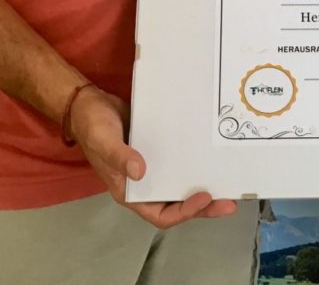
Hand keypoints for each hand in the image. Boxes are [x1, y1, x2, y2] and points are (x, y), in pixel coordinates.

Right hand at [69, 86, 237, 227]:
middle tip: (228, 201)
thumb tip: (141, 172)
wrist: (90, 103)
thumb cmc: (92, 126)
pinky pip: (179, 161)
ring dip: (202, 186)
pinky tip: (209, 155)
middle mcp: (143, 184)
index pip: (160, 215)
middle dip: (203, 206)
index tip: (203, 197)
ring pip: (180, 184)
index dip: (183, 212)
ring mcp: (152, 167)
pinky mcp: (158, 149)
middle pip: (177, 204)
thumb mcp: (103, 141)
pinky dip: (194, 162)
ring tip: (226, 181)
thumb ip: (120, 157)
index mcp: (129, 191)